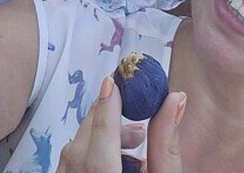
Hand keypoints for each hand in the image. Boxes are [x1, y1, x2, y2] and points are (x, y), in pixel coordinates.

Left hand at [57, 76, 185, 172]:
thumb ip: (166, 146)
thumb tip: (174, 100)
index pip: (101, 143)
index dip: (107, 110)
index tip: (113, 82)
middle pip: (85, 140)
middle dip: (108, 120)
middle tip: (137, 126)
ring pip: (74, 148)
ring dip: (99, 138)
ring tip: (132, 148)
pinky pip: (68, 161)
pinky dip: (87, 153)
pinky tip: (112, 162)